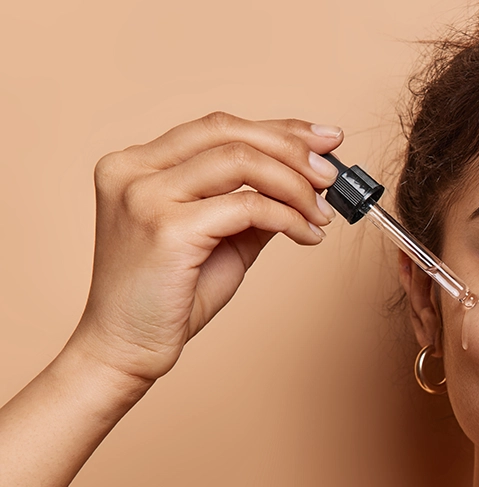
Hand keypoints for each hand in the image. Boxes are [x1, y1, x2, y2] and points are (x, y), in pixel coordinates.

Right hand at [69, 112, 342, 383]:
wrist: (127, 348)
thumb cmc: (170, 297)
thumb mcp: (220, 237)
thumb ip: (252, 203)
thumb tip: (308, 180)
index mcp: (137, 163)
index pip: (217, 127)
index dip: (279, 129)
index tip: (324, 141)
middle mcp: (133, 170)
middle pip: (229, 132)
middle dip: (293, 149)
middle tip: (332, 175)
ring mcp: (145, 195)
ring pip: (241, 161)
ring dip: (295, 184)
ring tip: (321, 213)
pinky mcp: (166, 228)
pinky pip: (247, 206)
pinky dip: (288, 217)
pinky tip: (307, 235)